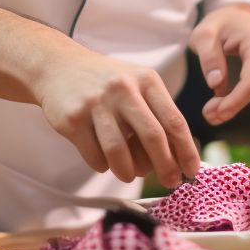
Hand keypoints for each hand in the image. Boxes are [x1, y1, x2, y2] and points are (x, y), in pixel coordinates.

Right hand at [32, 47, 200, 188]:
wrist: (58, 66)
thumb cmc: (106, 82)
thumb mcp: (137, 84)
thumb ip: (157, 114)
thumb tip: (179, 157)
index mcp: (146, 80)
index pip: (174, 120)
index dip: (186, 150)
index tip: (192, 172)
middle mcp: (123, 88)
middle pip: (153, 137)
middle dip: (165, 166)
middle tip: (170, 182)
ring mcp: (96, 103)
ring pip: (120, 152)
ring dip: (129, 172)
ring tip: (130, 174)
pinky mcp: (73, 119)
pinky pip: (95, 157)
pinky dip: (103, 166)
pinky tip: (104, 160)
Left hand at [189, 4, 249, 125]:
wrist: (241, 13)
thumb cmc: (223, 21)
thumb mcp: (206, 32)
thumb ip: (209, 56)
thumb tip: (216, 84)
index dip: (234, 101)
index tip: (216, 112)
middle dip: (231, 106)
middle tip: (207, 116)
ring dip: (233, 104)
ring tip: (209, 112)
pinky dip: (237, 98)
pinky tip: (219, 105)